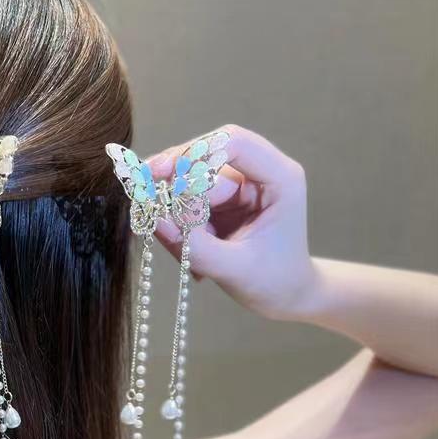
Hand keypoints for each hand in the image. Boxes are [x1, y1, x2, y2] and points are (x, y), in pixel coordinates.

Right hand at [147, 125, 316, 319]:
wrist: (286, 296)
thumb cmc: (273, 282)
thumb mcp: (232, 269)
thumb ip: (193, 245)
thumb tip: (154, 219)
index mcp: (279, 178)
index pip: (233, 142)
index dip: (194, 154)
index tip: (160, 175)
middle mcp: (258, 173)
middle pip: (204, 159)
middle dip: (176, 188)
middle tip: (151, 213)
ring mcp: (239, 186)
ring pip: (190, 186)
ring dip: (179, 219)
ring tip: (189, 260)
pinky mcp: (222, 200)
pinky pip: (188, 204)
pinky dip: (181, 229)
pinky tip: (195, 258)